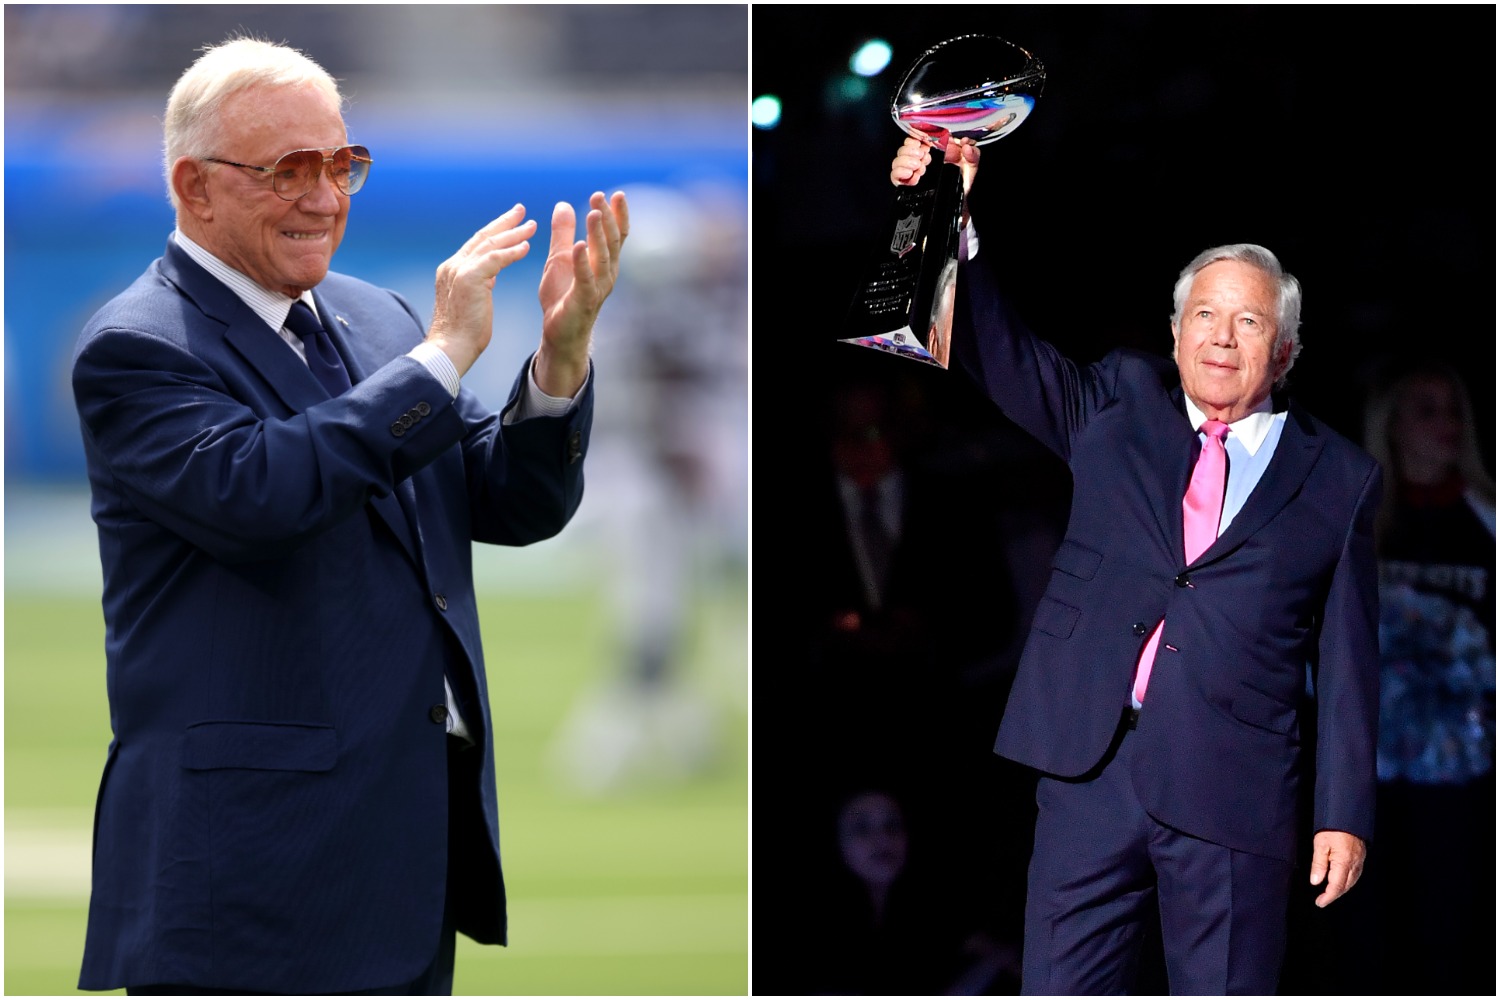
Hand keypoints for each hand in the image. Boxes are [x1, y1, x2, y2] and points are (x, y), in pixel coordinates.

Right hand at [426, 204, 537, 375]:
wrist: (450, 348)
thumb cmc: (463, 333)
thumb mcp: (472, 301)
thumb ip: (480, 284)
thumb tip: (491, 276)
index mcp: (452, 269)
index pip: (476, 244)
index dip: (495, 231)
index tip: (512, 221)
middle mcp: (454, 265)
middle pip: (483, 237)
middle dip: (504, 222)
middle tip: (522, 210)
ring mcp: (459, 270)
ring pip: (490, 245)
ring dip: (513, 234)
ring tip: (532, 226)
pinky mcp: (469, 278)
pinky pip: (495, 259)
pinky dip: (512, 252)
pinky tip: (526, 247)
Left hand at [533, 190, 628, 397]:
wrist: (559, 333)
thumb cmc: (563, 296)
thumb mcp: (559, 258)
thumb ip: (563, 233)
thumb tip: (563, 204)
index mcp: (603, 262)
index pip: (615, 234)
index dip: (618, 214)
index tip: (616, 193)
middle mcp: (607, 273)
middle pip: (611, 241)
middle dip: (607, 218)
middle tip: (599, 197)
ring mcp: (598, 287)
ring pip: (602, 257)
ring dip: (598, 234)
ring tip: (593, 214)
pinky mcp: (583, 300)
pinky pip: (585, 279)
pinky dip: (583, 262)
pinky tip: (579, 246)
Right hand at [889, 135, 980, 192]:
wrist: (958, 209)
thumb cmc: (962, 187)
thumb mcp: (971, 168)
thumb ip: (973, 154)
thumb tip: (966, 146)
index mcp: (934, 151)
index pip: (918, 136)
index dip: (918, 136)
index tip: (925, 142)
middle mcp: (921, 160)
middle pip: (905, 146)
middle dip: (912, 150)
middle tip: (924, 158)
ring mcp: (912, 173)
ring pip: (898, 159)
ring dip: (907, 161)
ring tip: (919, 168)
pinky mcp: (906, 185)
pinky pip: (894, 176)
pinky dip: (899, 173)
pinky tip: (910, 175)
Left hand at [1309, 829, 1365, 906]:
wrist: (1348, 815)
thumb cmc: (1332, 828)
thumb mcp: (1320, 844)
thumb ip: (1319, 864)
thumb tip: (1315, 882)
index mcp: (1344, 862)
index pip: (1336, 886)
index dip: (1328, 897)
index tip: (1319, 903)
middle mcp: (1355, 865)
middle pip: (1345, 886)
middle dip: (1334, 895)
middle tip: (1322, 900)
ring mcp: (1360, 861)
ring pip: (1351, 882)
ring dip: (1340, 889)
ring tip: (1328, 893)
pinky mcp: (1361, 857)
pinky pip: (1354, 875)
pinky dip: (1346, 881)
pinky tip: (1339, 881)